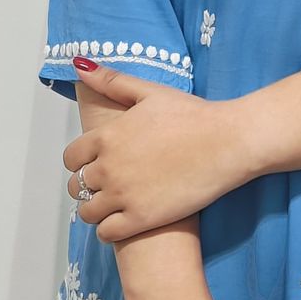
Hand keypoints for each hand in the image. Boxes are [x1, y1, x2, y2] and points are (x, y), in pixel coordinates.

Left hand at [62, 62, 257, 240]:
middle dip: (89, 184)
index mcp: (107, 136)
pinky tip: (126, 219)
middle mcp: (109, 167)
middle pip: (76, 186)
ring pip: (87, 212)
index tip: (97, 161)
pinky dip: (109, 229)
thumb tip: (79, 66)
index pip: (71, 158)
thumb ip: (112, 81)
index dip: (82, 160)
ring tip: (116, 203)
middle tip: (110, 182)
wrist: (228, 142)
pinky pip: (106, 233)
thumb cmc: (193, 115)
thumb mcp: (151, 92)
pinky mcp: (141, 219)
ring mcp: (123, 195)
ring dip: (97, 208)